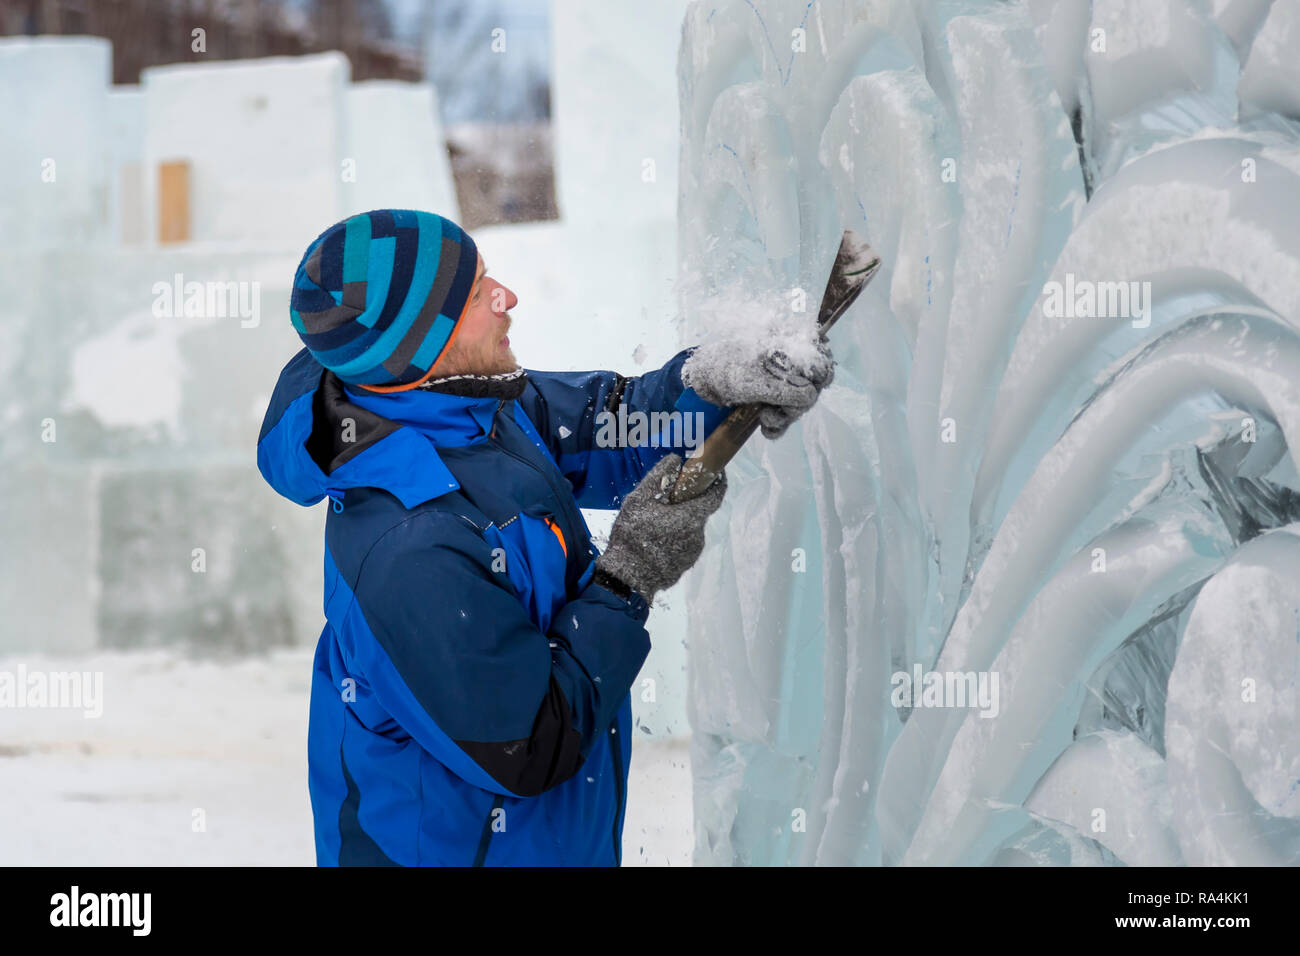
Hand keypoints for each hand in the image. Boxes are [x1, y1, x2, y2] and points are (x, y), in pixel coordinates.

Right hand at [593, 454, 727, 602]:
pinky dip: (674, 540)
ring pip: (689, 530)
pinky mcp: (685, 565)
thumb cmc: (632, 535)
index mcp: (691, 517)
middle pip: (697, 513)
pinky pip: (683, 546)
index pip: (715, 495)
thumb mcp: (639, 500)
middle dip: (685, 505)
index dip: (718, 482)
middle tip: (663, 503)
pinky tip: (654, 543)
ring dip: (677, 524)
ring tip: (653, 526)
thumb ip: (659, 477)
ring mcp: (692, 552)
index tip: (716, 472)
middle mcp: (698, 535)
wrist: (627, 578)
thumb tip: (675, 460)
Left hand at [681, 335, 834, 438]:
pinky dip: (778, 423)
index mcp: (790, 343)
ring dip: (784, 416)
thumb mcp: (759, 381)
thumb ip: (789, 389)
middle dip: (798, 403)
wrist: (702, 381)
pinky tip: (766, 428)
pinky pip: (786, 413)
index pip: (822, 358)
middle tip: (779, 409)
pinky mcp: (773, 397)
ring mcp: (782, 380)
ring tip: (765, 418)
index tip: (807, 392)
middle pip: (814, 385)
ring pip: (800, 403)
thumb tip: (811, 396)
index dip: (820, 377)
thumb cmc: (727, 371)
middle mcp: (790, 361)